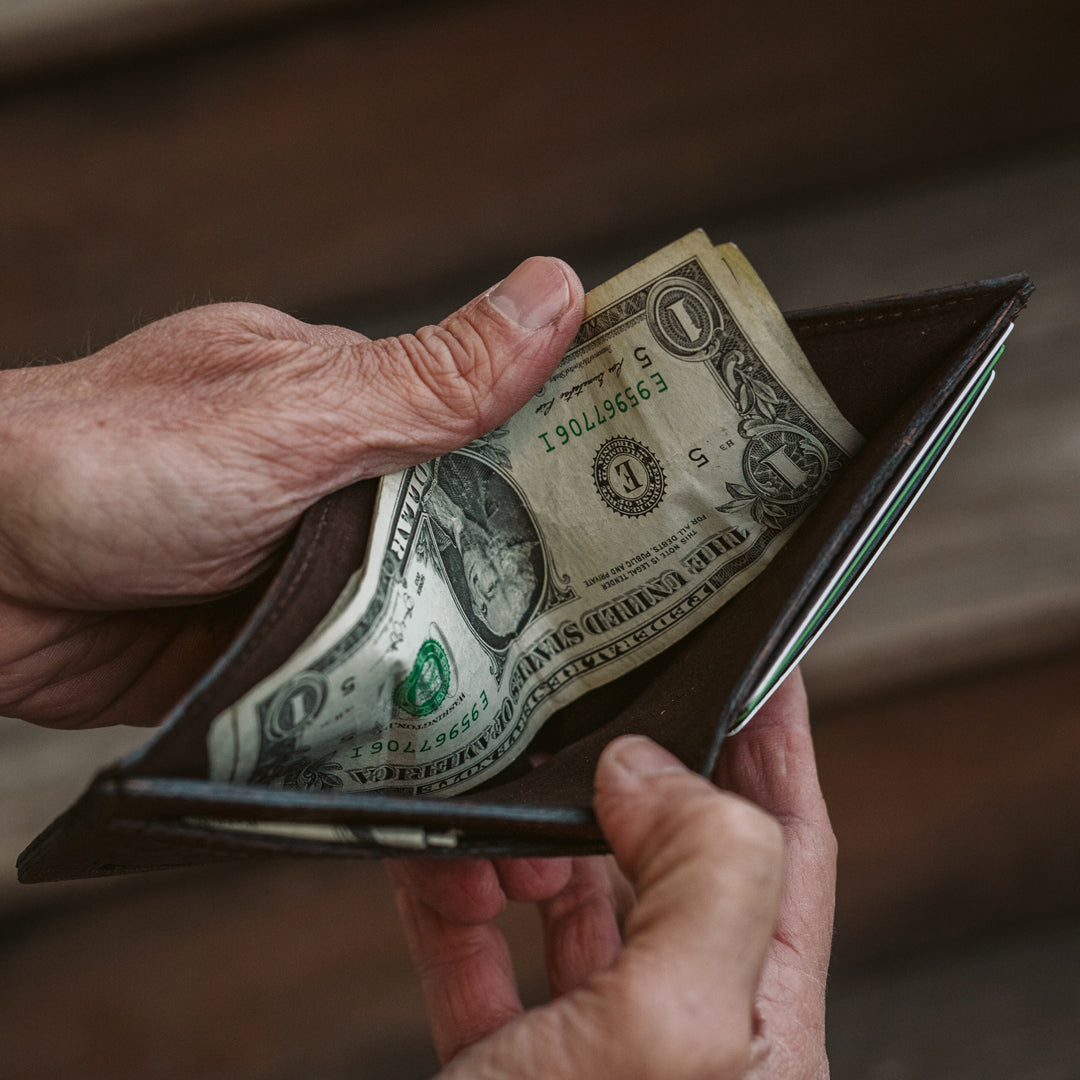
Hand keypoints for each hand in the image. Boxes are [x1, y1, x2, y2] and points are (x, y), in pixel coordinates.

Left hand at [0, 258, 582, 727]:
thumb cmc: (105, 463)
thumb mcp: (291, 416)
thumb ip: (427, 381)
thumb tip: (556, 291)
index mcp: (350, 402)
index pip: (491, 424)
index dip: (570, 461)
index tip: (653, 507)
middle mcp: (334, 482)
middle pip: (462, 534)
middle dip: (525, 581)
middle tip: (622, 638)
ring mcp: (303, 569)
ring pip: (413, 615)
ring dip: (458, 654)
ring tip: (553, 708)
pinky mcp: (271, 646)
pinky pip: (355, 676)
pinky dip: (393, 700)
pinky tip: (450, 734)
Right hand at [388, 669, 834, 1078]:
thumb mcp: (677, 1031)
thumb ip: (700, 878)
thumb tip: (643, 769)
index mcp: (760, 1021)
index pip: (786, 843)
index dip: (773, 738)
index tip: (751, 656)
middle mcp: (679, 1028)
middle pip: (667, 856)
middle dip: (623, 778)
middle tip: (587, 708)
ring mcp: (582, 1048)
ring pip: (566, 897)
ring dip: (523, 839)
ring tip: (500, 815)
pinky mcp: (494, 1062)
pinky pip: (471, 950)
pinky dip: (445, 896)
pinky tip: (434, 865)